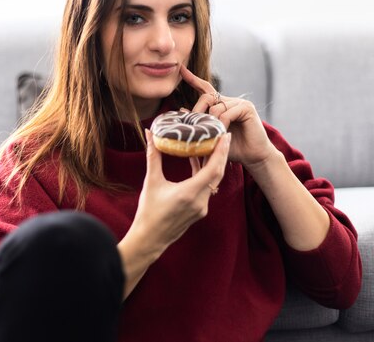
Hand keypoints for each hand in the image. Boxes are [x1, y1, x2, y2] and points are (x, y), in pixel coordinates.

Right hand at [130, 129, 230, 255]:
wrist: (149, 238)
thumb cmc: (148, 212)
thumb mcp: (151, 181)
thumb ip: (153, 156)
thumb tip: (150, 134)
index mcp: (190, 193)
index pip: (213, 169)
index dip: (220, 151)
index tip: (225, 136)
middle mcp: (200, 201)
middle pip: (218, 174)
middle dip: (222, 154)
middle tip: (224, 135)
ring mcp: (202, 207)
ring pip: (213, 181)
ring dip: (213, 164)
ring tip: (212, 146)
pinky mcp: (200, 211)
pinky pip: (207, 189)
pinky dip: (205, 175)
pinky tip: (197, 163)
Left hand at [179, 65, 277, 169]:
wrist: (254, 156)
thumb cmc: (234, 148)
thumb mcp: (213, 136)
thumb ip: (199, 124)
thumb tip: (182, 110)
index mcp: (222, 106)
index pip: (205, 89)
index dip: (193, 80)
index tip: (181, 70)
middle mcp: (230, 101)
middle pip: (207, 96)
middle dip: (198, 110)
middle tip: (194, 125)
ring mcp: (239, 103)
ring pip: (216, 107)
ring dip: (211, 122)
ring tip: (214, 135)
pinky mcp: (247, 108)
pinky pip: (227, 112)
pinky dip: (222, 123)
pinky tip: (223, 132)